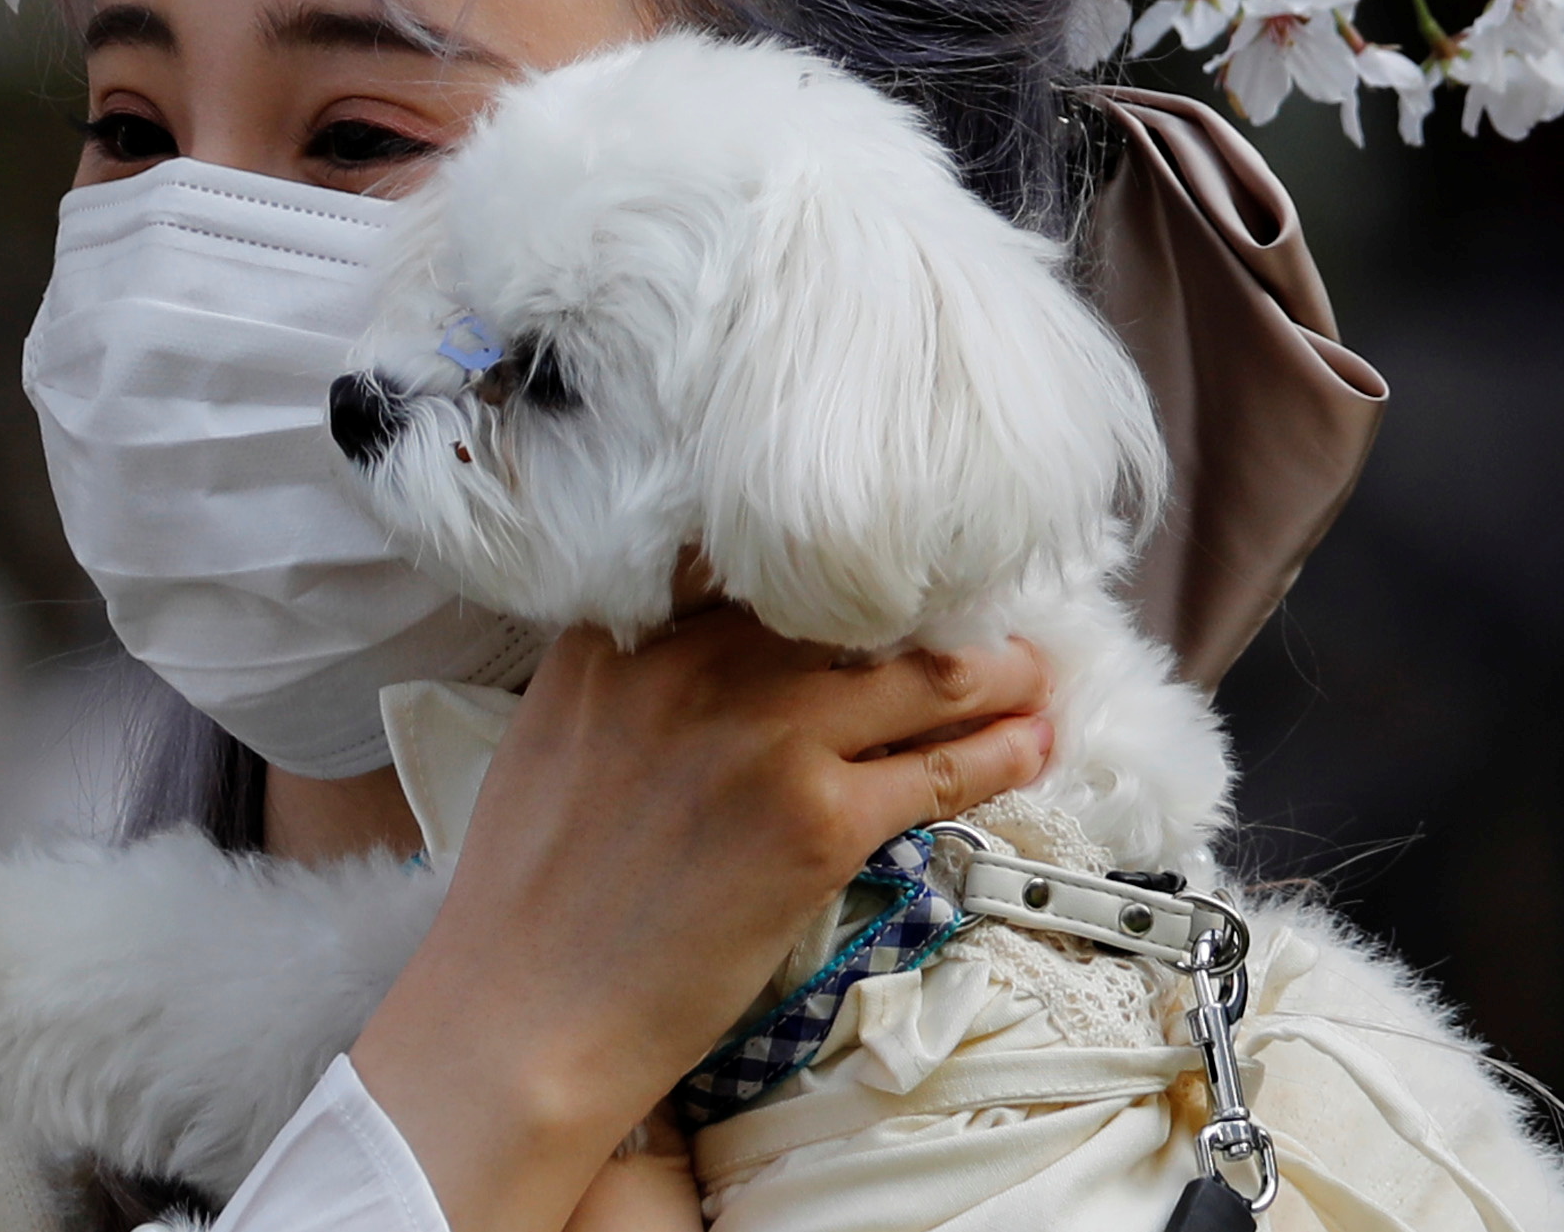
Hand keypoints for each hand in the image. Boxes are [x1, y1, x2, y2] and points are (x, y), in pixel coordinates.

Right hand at [350, 607, 1051, 1231]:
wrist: (531, 1003)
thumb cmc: (531, 889)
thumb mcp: (558, 730)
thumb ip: (629, 671)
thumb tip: (710, 653)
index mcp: (620, 635)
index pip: (748, 560)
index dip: (828, 566)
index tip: (875, 573)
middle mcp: (695, 662)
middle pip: (845, 609)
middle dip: (926, 610)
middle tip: (980, 616)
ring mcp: (763, 736)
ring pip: (915, 679)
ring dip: (991, 672)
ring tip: (1032, 672)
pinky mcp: (815, 820)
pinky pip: (938, 770)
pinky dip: (999, 754)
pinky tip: (1031, 745)